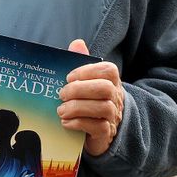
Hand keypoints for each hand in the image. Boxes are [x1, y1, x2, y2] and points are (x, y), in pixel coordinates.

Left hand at [59, 38, 125, 156]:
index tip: (68, 77)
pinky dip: (79, 123)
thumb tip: (77, 43)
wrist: (94, 130)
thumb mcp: (83, 81)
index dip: (88, 71)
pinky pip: (99, 127)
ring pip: (103, 108)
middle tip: (61, 94)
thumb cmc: (86, 100)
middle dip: (80, 90)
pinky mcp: (107, 133)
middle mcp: (116, 97)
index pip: (108, 71)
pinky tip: (65, 123)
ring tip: (61, 110)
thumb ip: (81, 61)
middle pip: (106, 89)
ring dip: (77, 108)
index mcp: (110, 81)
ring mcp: (113, 116)